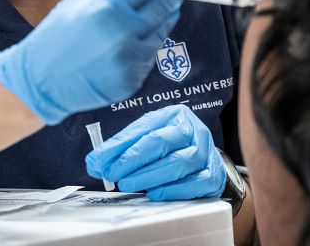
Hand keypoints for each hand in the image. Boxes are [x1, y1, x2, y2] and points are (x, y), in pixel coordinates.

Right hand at [0, 0, 182, 124]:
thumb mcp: (81, 0)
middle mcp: (123, 32)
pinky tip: (130, 41)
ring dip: (161, 19)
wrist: (41, 80)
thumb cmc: (58, 35)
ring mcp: (129, 59)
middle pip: (162, 7)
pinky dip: (145, 45)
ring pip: (161, 32)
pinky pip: (149, 56)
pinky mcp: (132, 80)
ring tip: (152, 13)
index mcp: (107, 7)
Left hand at [85, 104, 226, 200]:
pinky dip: (173, 190)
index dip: (120, 146)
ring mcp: (207, 152)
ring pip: (180, 163)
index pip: (145, 129)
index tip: (99, 160)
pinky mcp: (214, 175)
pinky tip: (155, 193)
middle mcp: (194, 130)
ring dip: (150, 176)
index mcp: (175, 115)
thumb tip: (95, 162)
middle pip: (162, 143)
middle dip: (133, 160)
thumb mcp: (148, 136)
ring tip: (128, 184)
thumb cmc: (172, 146)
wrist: (203, 157)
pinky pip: (195, 183)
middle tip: (112, 174)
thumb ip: (123, 147)